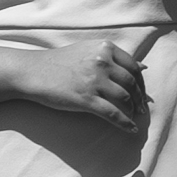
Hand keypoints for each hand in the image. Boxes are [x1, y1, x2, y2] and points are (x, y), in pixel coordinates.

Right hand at [7, 35, 153, 136]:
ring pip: (125, 98)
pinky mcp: (86, 99)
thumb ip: (114, 58)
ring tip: (134, 116)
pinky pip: (113, 113)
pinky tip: (130, 129)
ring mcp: (94, 80)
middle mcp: (102, 62)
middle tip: (142, 108)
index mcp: (105, 48)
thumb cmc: (59, 62)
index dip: (141, 82)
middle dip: (139, 98)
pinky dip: (125, 123)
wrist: (32, 72)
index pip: (133, 66)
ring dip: (133, 110)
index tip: (142, 92)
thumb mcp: (88, 51)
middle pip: (131, 82)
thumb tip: (143, 67)